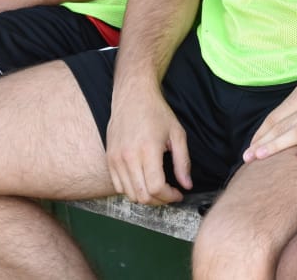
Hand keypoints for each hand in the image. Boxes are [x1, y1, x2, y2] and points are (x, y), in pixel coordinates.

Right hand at [105, 83, 191, 204]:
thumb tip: (187, 185)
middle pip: (142, 196)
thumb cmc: (157, 113)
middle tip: (170, 193)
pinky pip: (118, 186)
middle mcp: (128, 157)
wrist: (133, 96)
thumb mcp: (177, 134)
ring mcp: (116, 159)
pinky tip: (143, 181)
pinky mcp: (109, 159)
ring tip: (158, 188)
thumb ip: (183, 162)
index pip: (156, 188)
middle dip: (159, 200)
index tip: (178, 193)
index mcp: (148, 150)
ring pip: (129, 194)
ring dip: (145, 197)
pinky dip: (132, 190)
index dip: (169, 196)